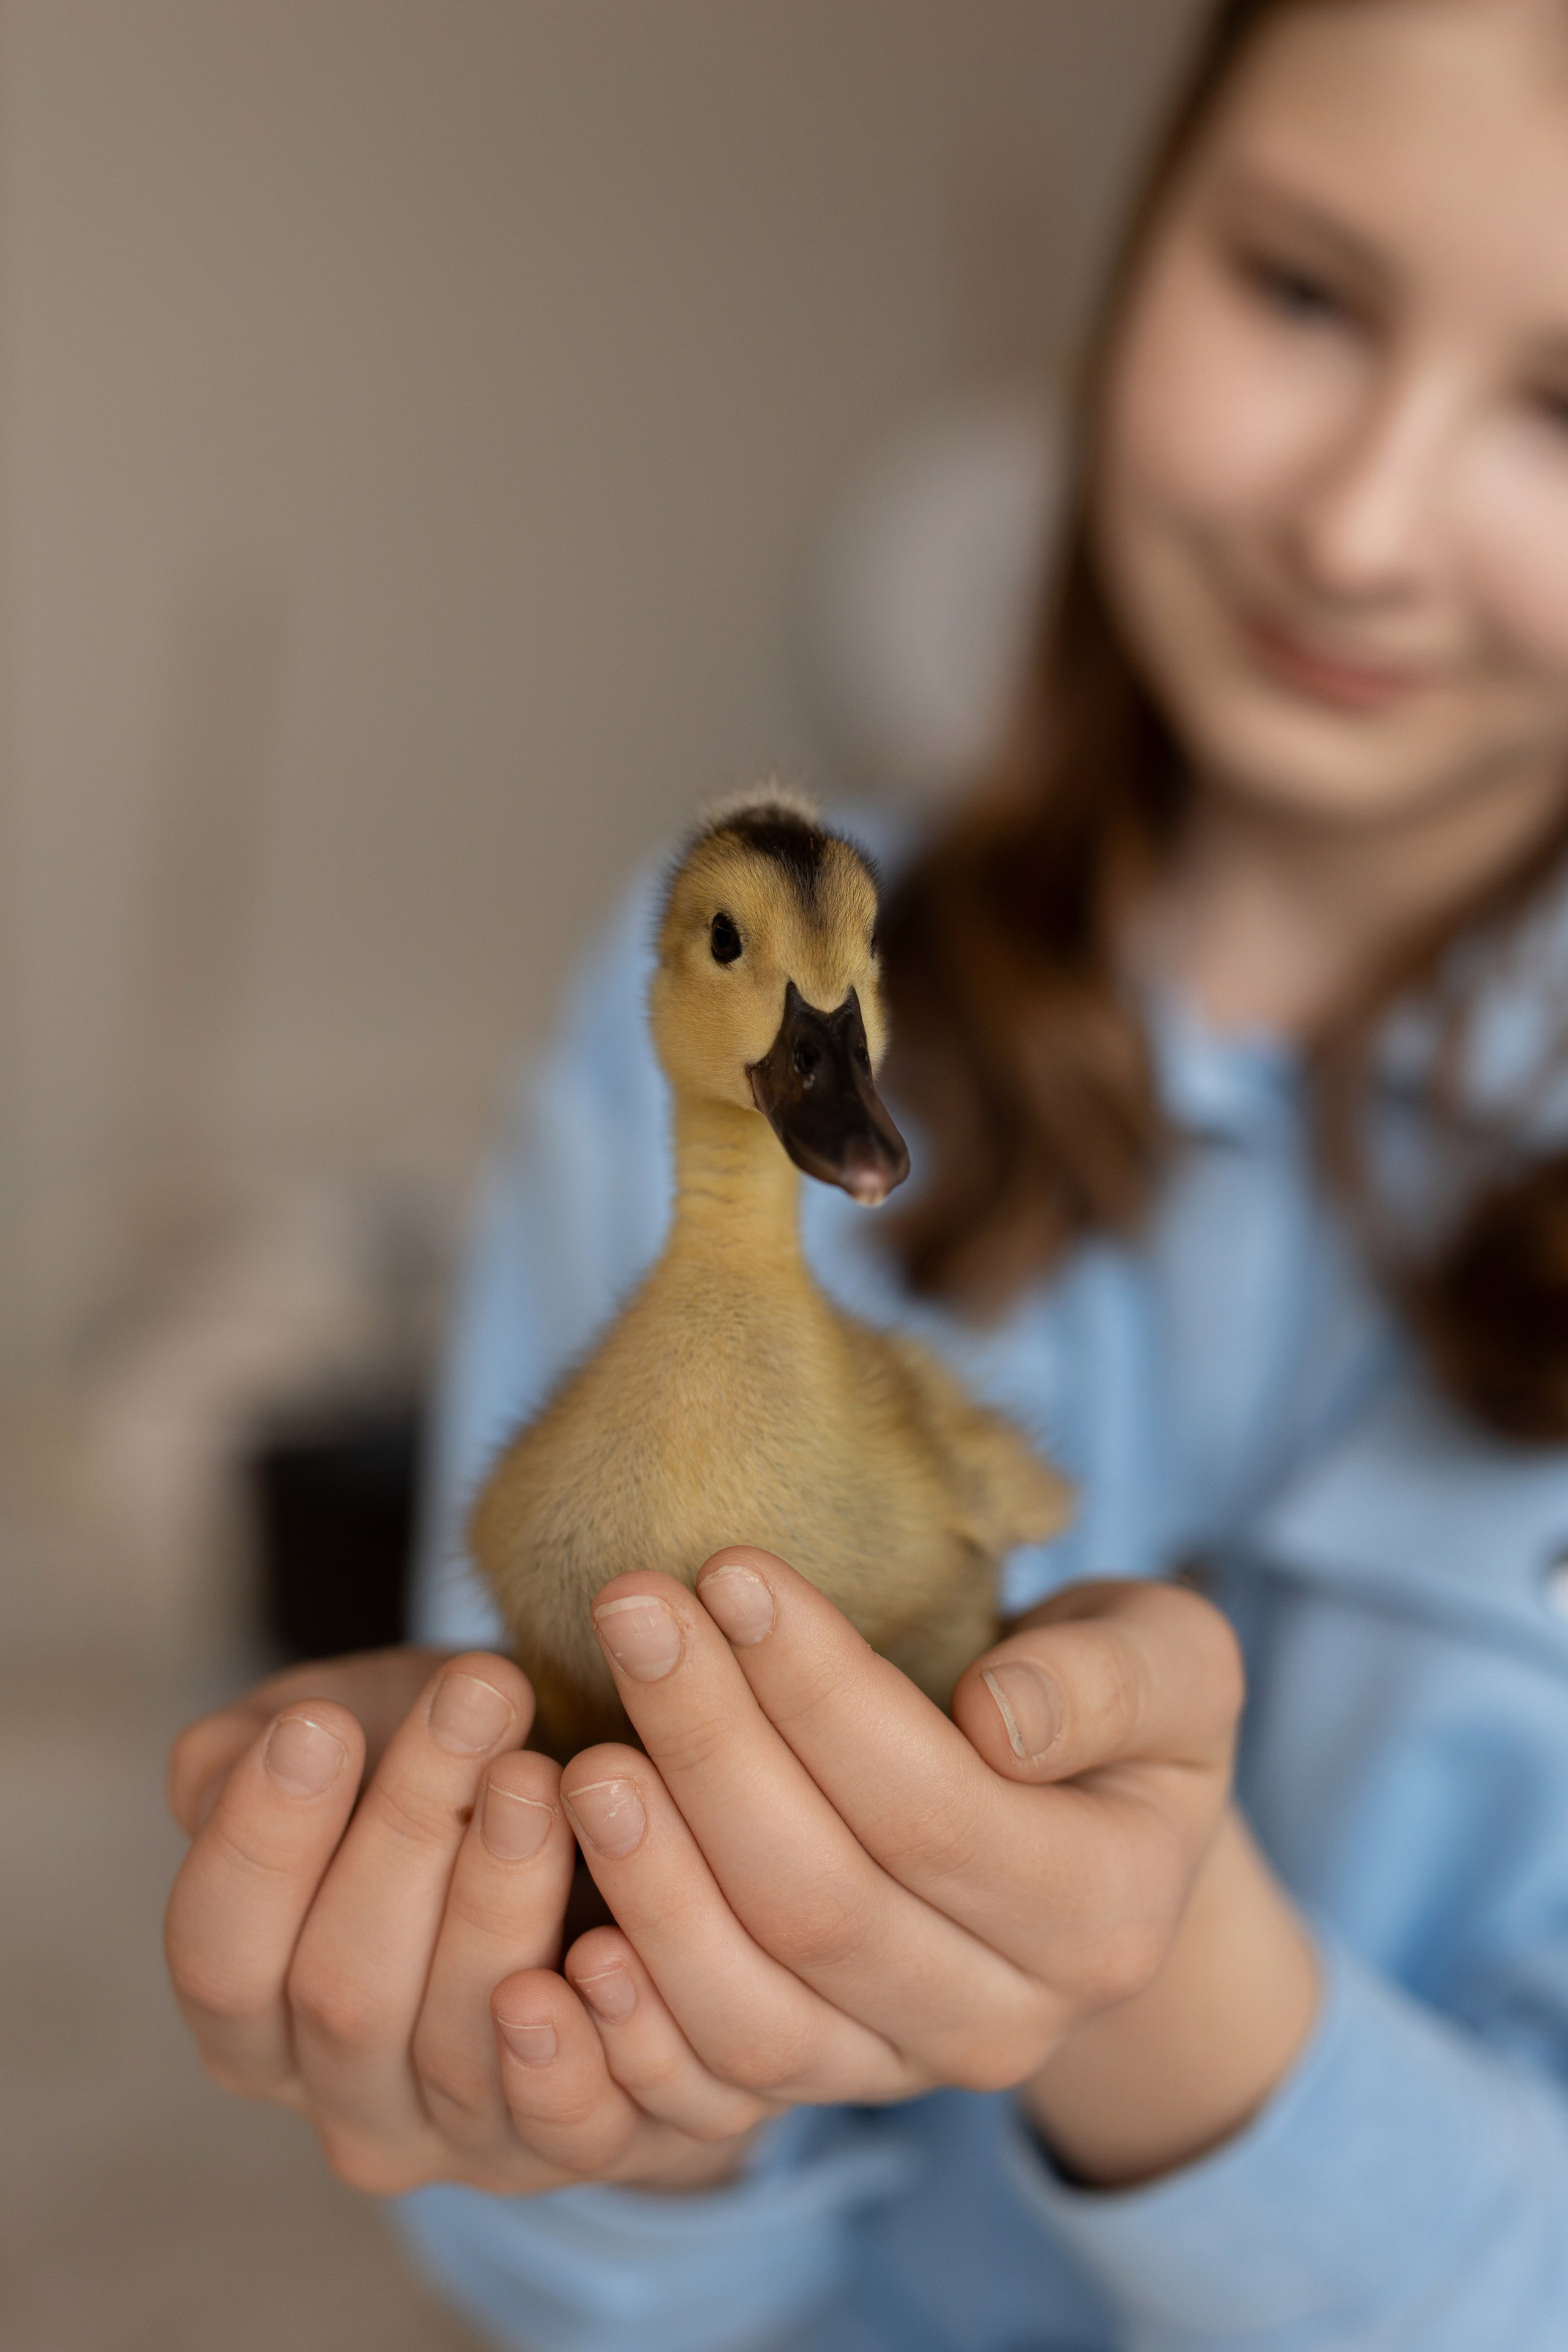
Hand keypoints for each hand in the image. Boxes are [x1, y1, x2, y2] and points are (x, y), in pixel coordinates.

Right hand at [164, 1646, 773, 2194]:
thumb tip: (244, 1762)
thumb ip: (254, 1751)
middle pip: (342, 1993)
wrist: (611, 1826)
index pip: (218, 1953)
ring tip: (542, 1778)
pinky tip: (604, 1947)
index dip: (261, 1843)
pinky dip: (582, 2042)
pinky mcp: (573, 2153)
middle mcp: (342, 2097)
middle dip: (408, 1829)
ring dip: (499, 1903)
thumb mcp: (349, 1732)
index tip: (321, 1722)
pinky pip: (569, 2126)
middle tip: (476, 1698)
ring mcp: (456, 2142)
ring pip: (457, 2049)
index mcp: (253, 2009)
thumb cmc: (451, 1770)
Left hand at [514, 1554, 1306, 2176]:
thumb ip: (1110, 1682)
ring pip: (757, 2013)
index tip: (728, 1569)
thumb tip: (1000, 1717)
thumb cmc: (1111, 1710)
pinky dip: (634, 2026)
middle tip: (629, 1613)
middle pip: (825, 1904)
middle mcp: (1010, 2022)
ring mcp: (908, 2070)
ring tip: (582, 1760)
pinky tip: (566, 1935)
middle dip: (712, 1748)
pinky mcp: (825, 2084)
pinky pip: (716, 2088)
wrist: (1089, 1827)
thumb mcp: (1166, 1662)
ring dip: (654, 1885)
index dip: (820, 1694)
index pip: (931, 1809)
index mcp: (1106, 1914)